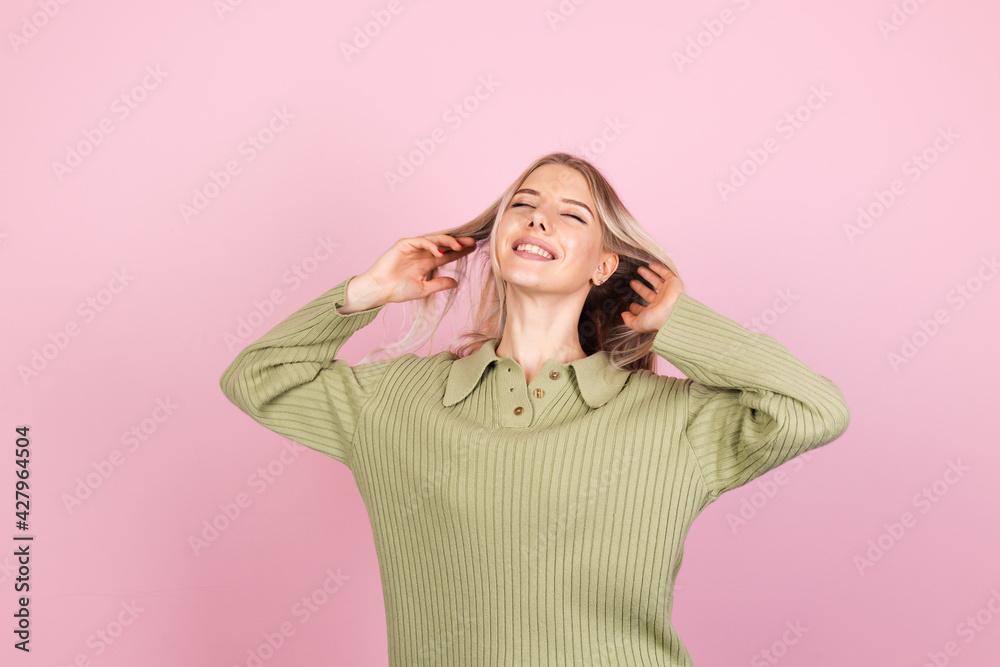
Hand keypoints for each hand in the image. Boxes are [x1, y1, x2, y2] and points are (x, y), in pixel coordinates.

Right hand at [357, 234, 478, 307]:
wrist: (379, 290)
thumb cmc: (397, 291)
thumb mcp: (423, 289)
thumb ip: (439, 284)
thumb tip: (456, 282)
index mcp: (426, 263)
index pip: (447, 254)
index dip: (460, 251)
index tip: (474, 249)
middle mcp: (422, 253)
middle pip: (444, 244)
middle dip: (458, 242)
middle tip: (473, 242)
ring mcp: (413, 247)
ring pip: (434, 239)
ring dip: (447, 241)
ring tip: (459, 246)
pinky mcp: (404, 244)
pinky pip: (420, 240)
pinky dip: (431, 244)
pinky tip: (440, 251)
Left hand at [621, 262, 684, 332]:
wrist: (672, 312)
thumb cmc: (655, 319)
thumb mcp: (637, 324)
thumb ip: (629, 321)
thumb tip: (623, 315)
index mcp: (653, 313)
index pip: (644, 309)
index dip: (636, 307)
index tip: (630, 304)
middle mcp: (660, 302)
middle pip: (648, 293)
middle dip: (640, 288)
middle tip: (632, 282)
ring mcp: (667, 292)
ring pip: (656, 282)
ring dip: (648, 276)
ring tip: (639, 270)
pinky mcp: (673, 283)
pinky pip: (666, 274)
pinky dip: (659, 269)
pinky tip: (650, 265)